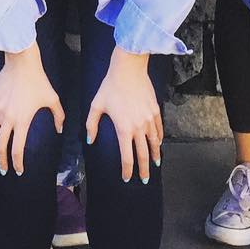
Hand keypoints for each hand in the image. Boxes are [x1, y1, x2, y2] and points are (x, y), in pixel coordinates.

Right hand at [0, 44, 63, 176]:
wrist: (22, 62)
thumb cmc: (38, 80)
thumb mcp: (52, 98)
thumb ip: (58, 116)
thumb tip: (60, 129)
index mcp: (22, 121)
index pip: (17, 149)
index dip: (17, 163)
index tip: (18, 170)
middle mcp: (8, 118)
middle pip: (0, 146)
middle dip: (1, 160)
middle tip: (3, 169)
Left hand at [85, 48, 162, 182]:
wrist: (129, 68)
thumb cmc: (110, 86)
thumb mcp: (96, 104)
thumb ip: (92, 124)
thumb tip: (90, 141)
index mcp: (124, 129)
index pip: (127, 157)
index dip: (127, 171)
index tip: (127, 178)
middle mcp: (139, 127)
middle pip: (143, 155)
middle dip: (143, 170)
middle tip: (145, 180)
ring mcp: (149, 119)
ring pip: (154, 143)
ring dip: (155, 155)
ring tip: (155, 164)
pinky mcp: (155, 110)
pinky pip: (159, 129)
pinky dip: (159, 139)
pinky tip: (158, 143)